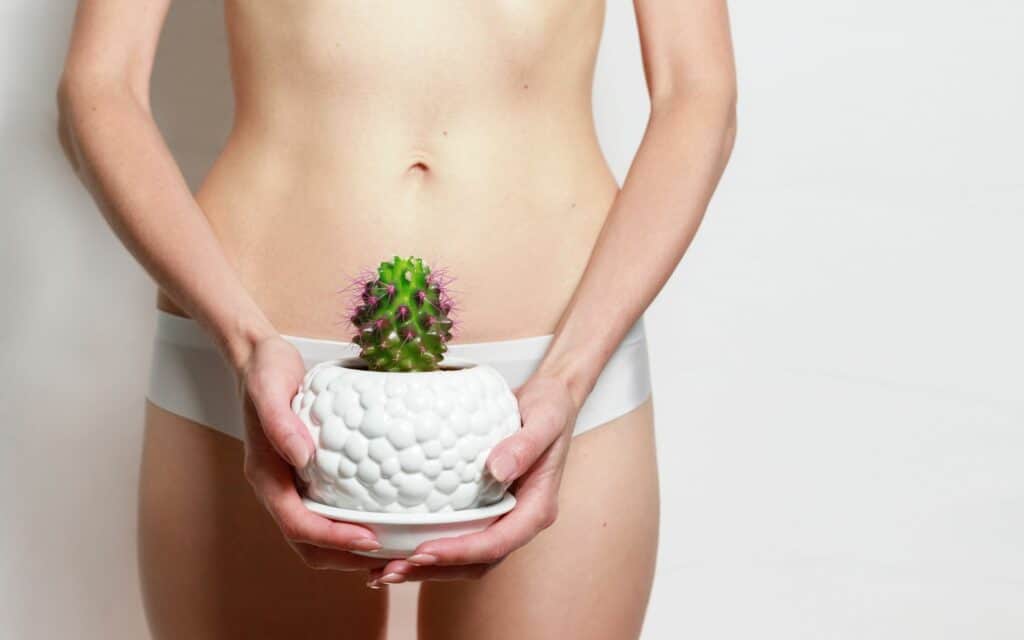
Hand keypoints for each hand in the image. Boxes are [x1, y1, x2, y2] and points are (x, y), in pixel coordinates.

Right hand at [238, 335, 388, 574]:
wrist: (258, 359)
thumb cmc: (265, 371)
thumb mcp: (270, 388)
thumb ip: (281, 423)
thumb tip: (303, 457)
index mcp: (265, 476)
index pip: (298, 525)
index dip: (334, 538)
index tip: (370, 539)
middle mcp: (277, 487)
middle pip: (307, 544)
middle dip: (345, 559)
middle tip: (389, 559)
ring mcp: (290, 484)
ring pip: (316, 535)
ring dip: (348, 550)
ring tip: (390, 550)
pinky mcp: (305, 476)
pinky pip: (326, 512)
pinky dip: (349, 526)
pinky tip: (380, 518)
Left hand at [366, 372, 580, 585]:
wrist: (549, 401)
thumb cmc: (550, 408)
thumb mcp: (544, 419)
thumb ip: (525, 445)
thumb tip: (496, 469)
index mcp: (537, 508)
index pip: (497, 542)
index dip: (459, 552)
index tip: (422, 552)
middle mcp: (519, 519)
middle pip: (476, 562)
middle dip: (434, 570)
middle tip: (390, 571)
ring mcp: (502, 516)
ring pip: (465, 557)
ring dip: (427, 567)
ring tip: (384, 569)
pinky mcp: (485, 507)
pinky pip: (458, 534)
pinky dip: (429, 544)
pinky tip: (397, 541)